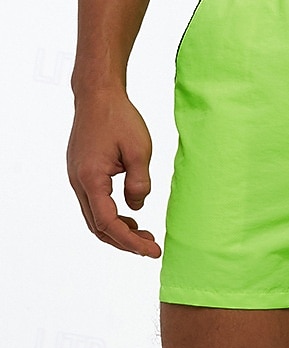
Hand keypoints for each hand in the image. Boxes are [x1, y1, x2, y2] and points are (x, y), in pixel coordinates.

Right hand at [66, 90, 161, 256]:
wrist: (98, 96)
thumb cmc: (119, 118)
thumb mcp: (140, 151)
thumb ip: (140, 183)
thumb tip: (138, 208)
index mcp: (91, 179)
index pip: (109, 224)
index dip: (131, 242)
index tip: (153, 251)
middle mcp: (79, 182)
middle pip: (98, 227)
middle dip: (125, 242)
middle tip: (151, 247)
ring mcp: (77, 178)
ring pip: (94, 217)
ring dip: (118, 230)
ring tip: (144, 235)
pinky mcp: (82, 173)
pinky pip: (94, 203)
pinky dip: (111, 216)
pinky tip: (131, 215)